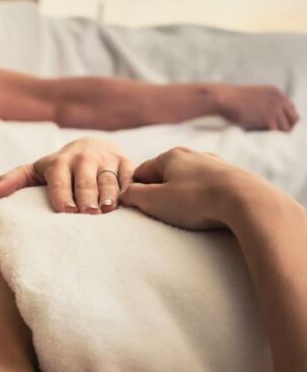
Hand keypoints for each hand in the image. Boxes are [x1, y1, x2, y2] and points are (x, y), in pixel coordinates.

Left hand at [0, 138, 133, 213]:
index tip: (66, 211)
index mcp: (59, 162)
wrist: (91, 147)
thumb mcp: (34, 172)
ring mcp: (106, 160)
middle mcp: (83, 158)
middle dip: (86, 196)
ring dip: (108, 194)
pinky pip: (129, 176)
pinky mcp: (126, 163)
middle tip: (87, 214)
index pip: (59, 179)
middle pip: (85, 180)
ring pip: (108, 179)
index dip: (62, 194)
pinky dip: (129, 188)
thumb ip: (13, 181)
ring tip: (107, 210)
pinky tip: (128, 202)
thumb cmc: (57, 169)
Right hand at [118, 147, 281, 229]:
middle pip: (166, 176)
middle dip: (160, 194)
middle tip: (162, 214)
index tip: (137, 207)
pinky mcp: (233, 177)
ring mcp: (215, 165)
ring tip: (187, 216)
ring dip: (183, 197)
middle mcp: (193, 155)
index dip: (135, 190)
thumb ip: (133, 196)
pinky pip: (209, 188)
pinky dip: (203, 199)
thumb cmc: (196, 200)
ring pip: (188, 181)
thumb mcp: (154, 201)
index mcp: (170, 156)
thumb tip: (125, 194)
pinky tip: (207, 212)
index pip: (141, 172)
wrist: (246, 201)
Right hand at [217, 85, 298, 131]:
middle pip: (294, 119)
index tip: (278, 126)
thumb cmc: (232, 100)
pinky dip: (270, 137)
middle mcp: (279, 100)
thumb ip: (264, 103)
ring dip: (277, 133)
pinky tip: (262, 136)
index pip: (291, 109)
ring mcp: (275, 109)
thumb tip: (267, 118)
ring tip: (266, 136)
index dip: (286, 119)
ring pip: (286, 128)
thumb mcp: (254, 96)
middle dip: (286, 127)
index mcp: (276, 93)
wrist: (225, 99)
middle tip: (275, 134)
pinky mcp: (268, 119)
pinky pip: (276, 132)